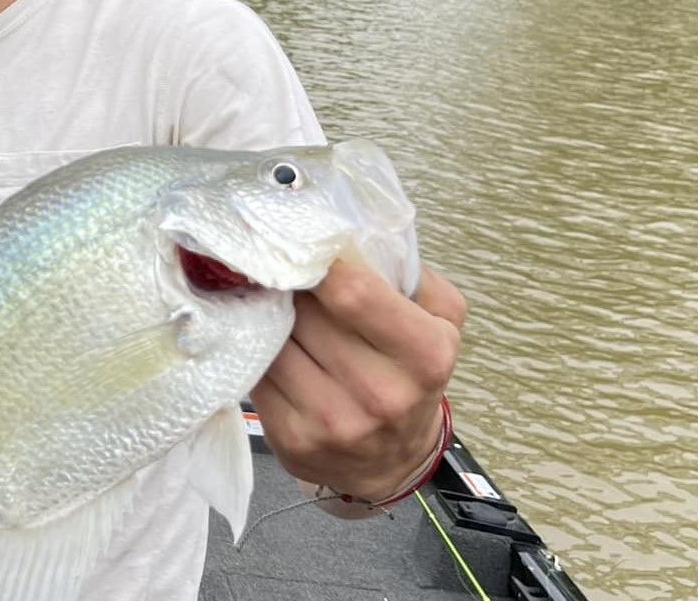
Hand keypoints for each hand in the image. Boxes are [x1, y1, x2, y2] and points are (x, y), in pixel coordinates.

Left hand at [251, 259, 465, 501]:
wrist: (394, 460)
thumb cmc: (413, 375)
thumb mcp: (442, 322)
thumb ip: (413, 275)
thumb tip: (355, 237)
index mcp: (424, 356)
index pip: (353, 293)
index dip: (319, 263)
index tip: (305, 246)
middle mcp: (381, 395)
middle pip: (306, 315)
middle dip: (290, 287)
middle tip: (281, 269)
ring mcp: (333, 422)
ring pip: (275, 341)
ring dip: (267, 316)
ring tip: (272, 303)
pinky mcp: (293, 440)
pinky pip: (257, 374)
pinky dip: (256, 350)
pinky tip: (264, 339)